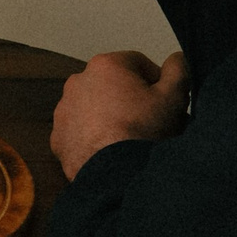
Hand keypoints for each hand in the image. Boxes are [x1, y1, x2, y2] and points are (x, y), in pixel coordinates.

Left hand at [50, 50, 189, 180]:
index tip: (163, 101)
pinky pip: (80, 131)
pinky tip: (111, 151)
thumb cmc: (143, 135)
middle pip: (114, 85)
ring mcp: (64, 111)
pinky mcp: (58, 138)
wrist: (116, 177)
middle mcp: (78, 82)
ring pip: (95, 107)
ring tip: (129, 139)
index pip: (137, 63)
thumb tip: (176, 59)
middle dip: (131, 99)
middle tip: (149, 122)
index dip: (155, 82)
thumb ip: (178, 70)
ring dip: (111, 117)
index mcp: (106, 66)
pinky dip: (94, 137)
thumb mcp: (174, 97)